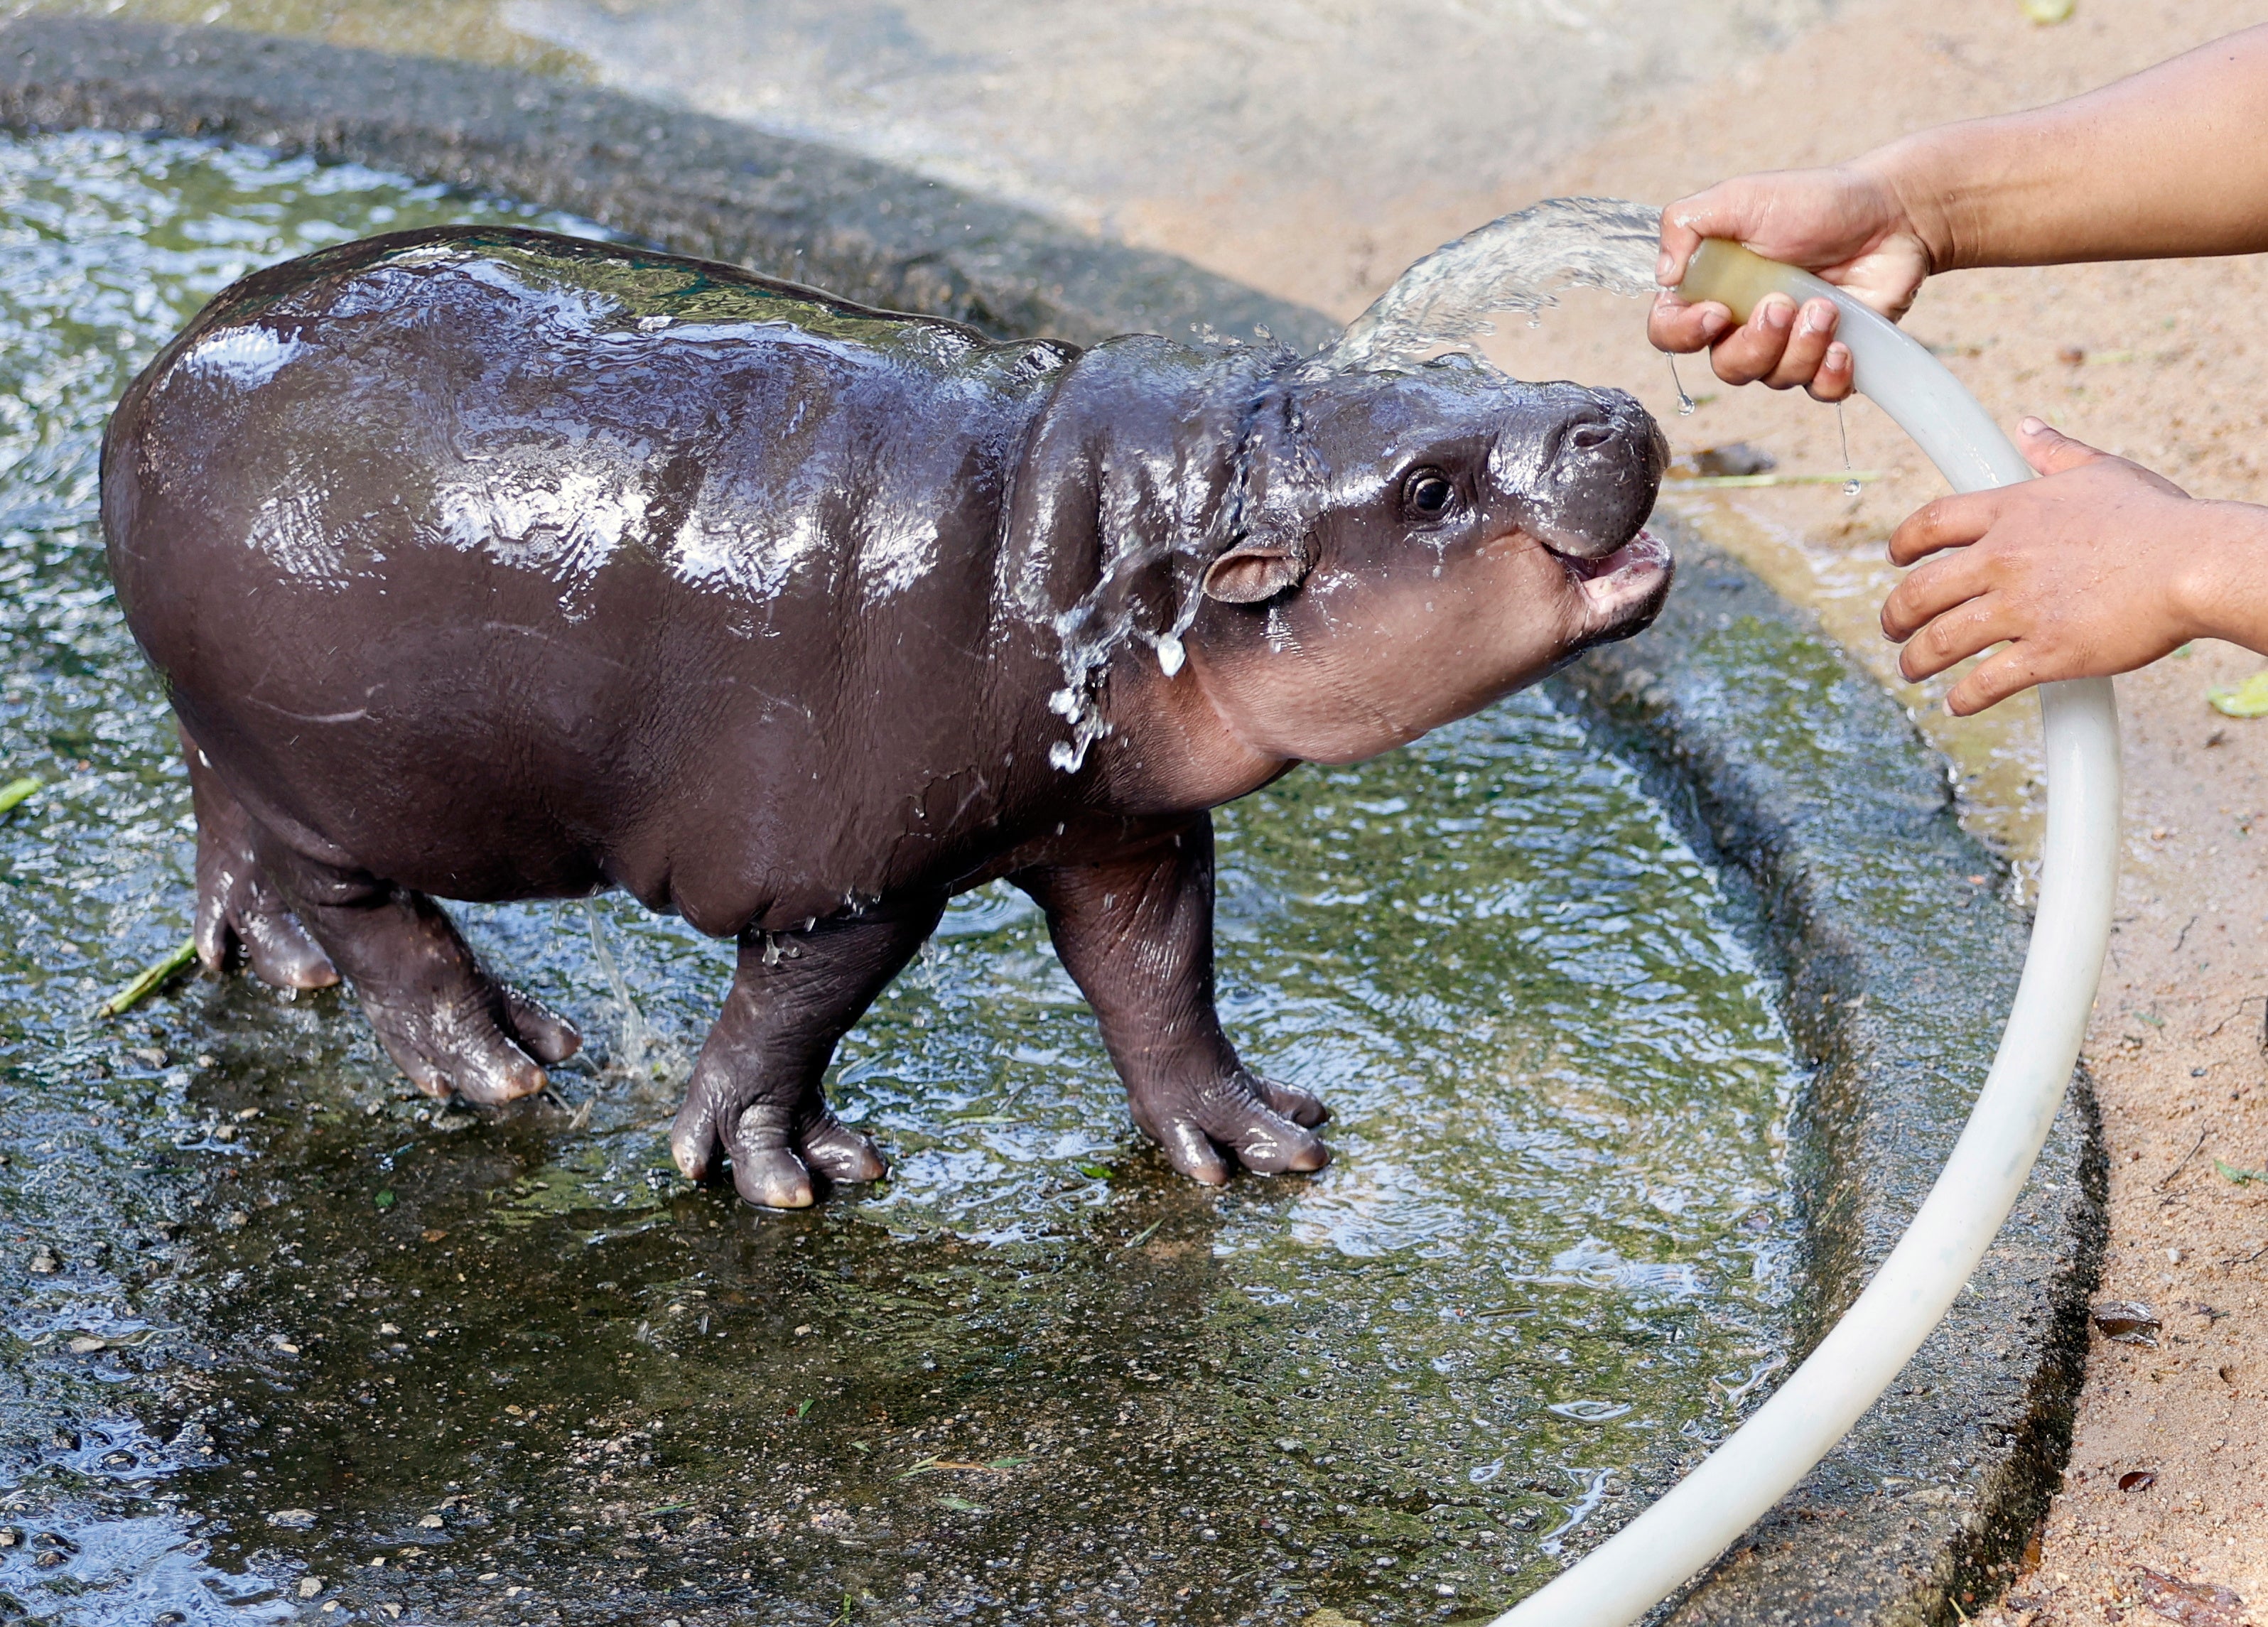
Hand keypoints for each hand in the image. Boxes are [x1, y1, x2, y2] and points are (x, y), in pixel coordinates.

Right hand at [1647, 162, 1936, 401]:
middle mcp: (1744, 325)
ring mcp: (1788, 346)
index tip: (1717, 312)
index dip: (1683, 335)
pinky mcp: (1831, 359)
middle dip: (1756, 343)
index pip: (1669, 332)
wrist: (1890, 213)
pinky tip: (1845, 345)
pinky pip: (1819, 393)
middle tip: (1784, 305)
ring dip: (1801, 347)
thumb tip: (1664, 276)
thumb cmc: (1814, 202)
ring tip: (1826, 307)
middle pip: (1726, 368)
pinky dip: (1830, 375)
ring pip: (1774, 379)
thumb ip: (1685, 224)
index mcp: (1713, 290)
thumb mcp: (1739, 197)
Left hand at [1879, 421, 2253, 714]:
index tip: (1894, 558)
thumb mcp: (2102, 471)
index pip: (1931, 523)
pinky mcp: (2047, 652)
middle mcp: (2004, 559)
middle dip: (1894, 614)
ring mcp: (2022, 608)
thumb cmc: (2158, 518)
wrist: (2196, 564)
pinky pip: (1985, 682)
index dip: (1902, 543)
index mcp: (2013, 512)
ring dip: (1915, 661)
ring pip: (1940, 641)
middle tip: (1891, 627)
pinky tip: (1955, 704)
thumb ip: (2057, 453)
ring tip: (1910, 670)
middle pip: (1919, 590)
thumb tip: (2027, 427)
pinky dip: (1962, 698)